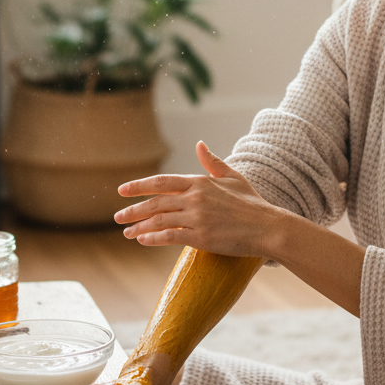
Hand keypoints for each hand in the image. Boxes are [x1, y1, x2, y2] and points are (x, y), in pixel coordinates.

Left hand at [114, 141, 285, 254]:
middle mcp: (195, 197)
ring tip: (126, 232)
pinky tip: (142, 240)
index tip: (122, 190)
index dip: (139, 185)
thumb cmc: (252, 202)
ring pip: (159, 219)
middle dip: (133, 209)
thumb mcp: (233, 177)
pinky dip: (153, 238)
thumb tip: (199, 144)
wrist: (267, 226)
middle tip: (117, 216)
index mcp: (200, 182)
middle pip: (155, 201)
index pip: (162, 182)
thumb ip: (213, 162)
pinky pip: (169, 236)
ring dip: (139, 226)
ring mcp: (197, 217)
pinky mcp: (200, 236)